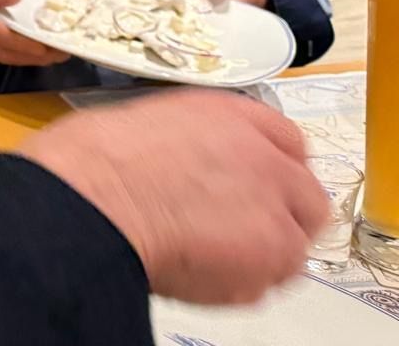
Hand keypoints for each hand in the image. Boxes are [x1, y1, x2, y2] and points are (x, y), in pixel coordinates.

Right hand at [0, 0, 68, 66]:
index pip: (2, 36)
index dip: (29, 45)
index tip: (53, 46)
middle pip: (6, 54)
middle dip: (37, 57)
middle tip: (65, 52)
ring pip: (3, 57)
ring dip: (29, 58)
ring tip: (54, 52)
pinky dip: (17, 54)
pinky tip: (33, 47)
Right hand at [15, 90, 326, 304]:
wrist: (91, 197)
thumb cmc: (96, 161)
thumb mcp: (147, 125)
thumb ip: (193, 144)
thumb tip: (194, 168)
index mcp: (230, 115)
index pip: (287, 141)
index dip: (273, 169)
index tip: (261, 187)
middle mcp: (264, 155)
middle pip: (307, 196)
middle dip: (281, 216)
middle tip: (241, 231)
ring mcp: (275, 205)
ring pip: (293, 244)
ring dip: (262, 254)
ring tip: (209, 256)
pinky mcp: (273, 251)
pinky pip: (269, 281)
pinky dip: (242, 284)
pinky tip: (199, 272)